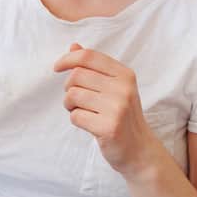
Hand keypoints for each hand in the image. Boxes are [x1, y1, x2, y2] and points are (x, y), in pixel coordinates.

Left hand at [53, 42, 162, 179]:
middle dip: (69, 88)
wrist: (139, 149)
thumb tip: (74, 46)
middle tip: (76, 100)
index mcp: (124, 74)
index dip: (68, 59)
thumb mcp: (114, 88)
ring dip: (70, 105)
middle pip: (77, 75)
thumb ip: (94, 68)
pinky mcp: (109, 127)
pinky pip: (75, 116)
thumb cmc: (122, 116)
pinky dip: (76, 120)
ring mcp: (117, 108)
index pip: (88, 57)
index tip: (57, 67)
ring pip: (73, 95)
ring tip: (82, 111)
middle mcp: (123, 88)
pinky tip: (89, 124)